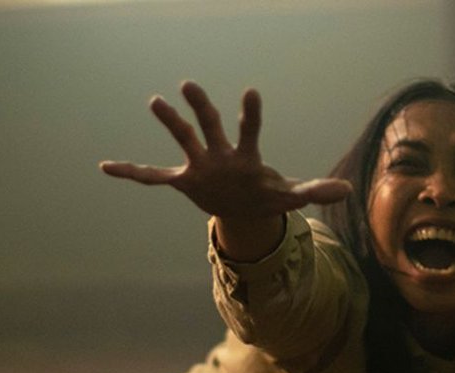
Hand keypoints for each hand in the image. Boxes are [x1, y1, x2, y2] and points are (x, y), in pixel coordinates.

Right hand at [100, 81, 349, 239]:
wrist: (243, 206)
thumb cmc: (266, 194)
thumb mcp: (291, 198)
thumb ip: (314, 192)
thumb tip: (347, 191)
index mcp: (246, 156)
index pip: (250, 130)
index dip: (251, 113)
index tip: (250, 92)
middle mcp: (220, 153)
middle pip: (210, 125)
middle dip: (200, 106)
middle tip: (188, 84)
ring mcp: (199, 163)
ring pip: (183, 138)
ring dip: (170, 121)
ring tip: (155, 101)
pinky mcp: (184, 180)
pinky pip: (152, 177)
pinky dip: (131, 173)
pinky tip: (107, 167)